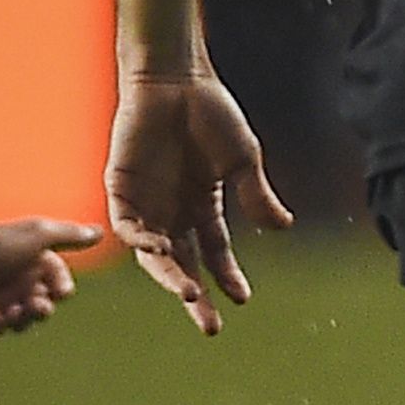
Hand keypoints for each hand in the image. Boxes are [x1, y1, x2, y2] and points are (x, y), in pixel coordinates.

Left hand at [0, 215, 101, 335]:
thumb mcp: (39, 235)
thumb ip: (70, 235)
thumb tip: (100, 232)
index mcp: (37, 263)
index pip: (61, 282)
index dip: (62, 288)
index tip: (59, 291)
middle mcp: (22, 281)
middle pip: (45, 305)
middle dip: (42, 308)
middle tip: (33, 305)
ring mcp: (3, 298)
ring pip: (24, 321)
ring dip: (22, 321)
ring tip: (10, 313)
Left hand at [106, 70, 294, 334]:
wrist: (175, 78)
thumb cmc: (211, 112)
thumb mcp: (243, 158)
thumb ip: (256, 194)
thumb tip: (283, 228)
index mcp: (203, 205)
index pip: (214, 254)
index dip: (226, 278)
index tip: (242, 299)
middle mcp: (172, 210)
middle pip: (183, 265)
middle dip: (194, 296)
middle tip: (209, 325)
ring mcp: (145, 201)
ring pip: (154, 253)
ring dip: (169, 275)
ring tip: (188, 292)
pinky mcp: (120, 186)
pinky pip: (126, 225)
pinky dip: (140, 240)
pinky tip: (159, 249)